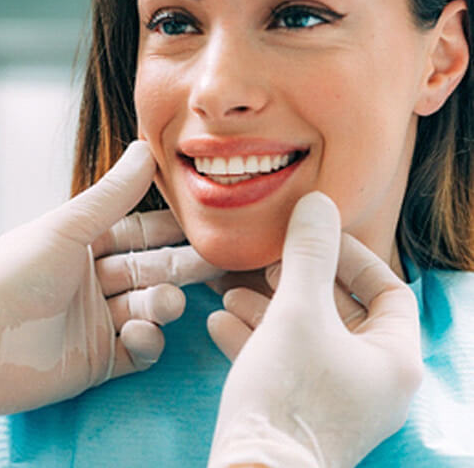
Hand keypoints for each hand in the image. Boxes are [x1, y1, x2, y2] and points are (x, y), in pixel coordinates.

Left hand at [0, 141, 219, 425]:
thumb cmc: (15, 276)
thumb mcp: (66, 228)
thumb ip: (112, 195)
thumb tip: (146, 148)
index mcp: (82, 245)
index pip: (137, 232)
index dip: (169, 228)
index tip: (202, 221)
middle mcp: (92, 281)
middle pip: (149, 269)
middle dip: (180, 266)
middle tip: (217, 261)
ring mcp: (97, 322)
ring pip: (147, 308)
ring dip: (162, 304)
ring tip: (166, 302)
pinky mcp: (98, 361)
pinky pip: (136, 350)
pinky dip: (146, 342)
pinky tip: (139, 334)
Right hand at [207, 191, 422, 467]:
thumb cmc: (289, 393)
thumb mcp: (297, 311)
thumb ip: (308, 253)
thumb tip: (317, 203)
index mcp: (392, 358)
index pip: (388, 290)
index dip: (352, 256)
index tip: (313, 239)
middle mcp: (371, 380)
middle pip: (340, 310)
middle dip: (297, 281)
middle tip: (267, 263)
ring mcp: (335, 398)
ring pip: (306, 335)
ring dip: (268, 307)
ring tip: (230, 290)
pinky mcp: (301, 410)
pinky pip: (285, 361)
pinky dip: (256, 338)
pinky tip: (220, 322)